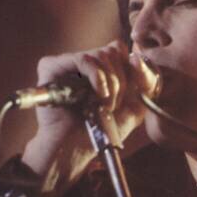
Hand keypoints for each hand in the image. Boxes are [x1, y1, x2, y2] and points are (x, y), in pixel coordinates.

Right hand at [22, 40, 158, 177]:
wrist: (76, 148)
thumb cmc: (102, 131)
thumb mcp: (135, 108)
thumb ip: (145, 83)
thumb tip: (137, 58)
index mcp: (101, 69)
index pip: (119, 49)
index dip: (130, 67)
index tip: (133, 90)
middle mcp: (84, 64)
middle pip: (112, 51)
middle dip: (120, 81)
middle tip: (113, 106)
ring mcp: (67, 64)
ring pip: (100, 54)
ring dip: (110, 84)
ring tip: (103, 107)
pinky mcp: (52, 67)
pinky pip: (83, 59)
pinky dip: (97, 77)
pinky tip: (97, 97)